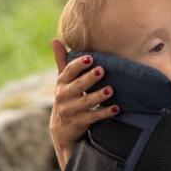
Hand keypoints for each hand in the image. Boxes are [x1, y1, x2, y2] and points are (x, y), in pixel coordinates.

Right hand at [49, 40, 119, 170]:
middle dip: (88, 79)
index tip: (90, 58)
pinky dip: (104, 113)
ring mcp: (70, 111)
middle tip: (102, 70)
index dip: (78, 64)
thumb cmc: (66, 98)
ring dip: (98, 96)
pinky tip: (116, 108)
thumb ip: (62, 61)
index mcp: (61, 83)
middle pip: (77, 86)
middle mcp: (63, 96)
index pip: (68, 72)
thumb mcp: (62, 81)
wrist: (61, 130)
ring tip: (110, 90)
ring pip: (85, 103)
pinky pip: (93, 117)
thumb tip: (54, 40)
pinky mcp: (79, 123)